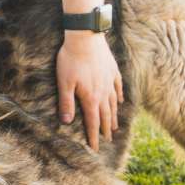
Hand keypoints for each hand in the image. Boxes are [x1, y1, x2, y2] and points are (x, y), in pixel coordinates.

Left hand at [56, 30, 122, 150]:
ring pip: (113, 103)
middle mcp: (103, 92)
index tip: (95, 148)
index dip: (93, 136)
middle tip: (108, 141)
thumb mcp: (64, 83)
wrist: (85, 36)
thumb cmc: (71, 59)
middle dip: (105, 130)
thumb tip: (66, 123)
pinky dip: (119, 96)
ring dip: (114, 116)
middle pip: (106, 115)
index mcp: (91, 98)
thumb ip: (66, 103)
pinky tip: (120, 101)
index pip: (93, 122)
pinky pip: (118, 87)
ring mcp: (110, 81)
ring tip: (115, 127)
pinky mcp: (112, 70)